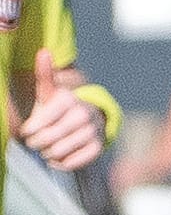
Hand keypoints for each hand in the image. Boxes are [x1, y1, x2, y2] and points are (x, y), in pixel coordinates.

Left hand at [19, 52, 105, 170]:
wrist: (91, 119)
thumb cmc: (62, 107)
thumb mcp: (51, 92)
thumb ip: (45, 74)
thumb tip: (44, 51)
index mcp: (69, 99)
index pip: (40, 122)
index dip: (29, 130)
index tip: (27, 131)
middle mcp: (83, 114)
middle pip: (48, 138)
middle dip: (37, 143)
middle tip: (35, 143)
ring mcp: (92, 131)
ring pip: (59, 151)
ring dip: (48, 153)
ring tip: (46, 149)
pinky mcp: (98, 147)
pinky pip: (73, 162)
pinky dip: (62, 163)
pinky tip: (58, 158)